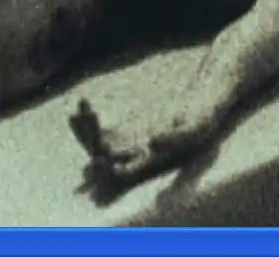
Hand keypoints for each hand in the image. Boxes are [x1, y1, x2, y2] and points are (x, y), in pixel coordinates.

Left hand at [68, 98, 216, 200]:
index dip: (107, 171)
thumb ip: (174, 138)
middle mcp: (134, 160)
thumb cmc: (201, 121)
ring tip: (77, 111)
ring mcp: (126, 145)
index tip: (97, 159)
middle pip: (104, 158)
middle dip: (90, 142)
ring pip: (97, 144)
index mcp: (150, 166)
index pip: (121, 176)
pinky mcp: (122, 131)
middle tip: (77, 121)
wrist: (201, 106)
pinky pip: (99, 129)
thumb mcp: (193, 130)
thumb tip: (151, 142)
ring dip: (85, 131)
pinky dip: (89, 118)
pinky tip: (81, 103)